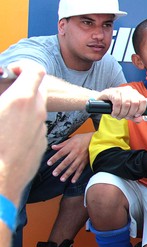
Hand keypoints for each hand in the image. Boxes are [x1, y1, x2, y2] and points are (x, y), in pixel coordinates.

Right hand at [0, 63, 46, 203]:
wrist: (0, 179)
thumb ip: (2, 96)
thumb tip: (5, 94)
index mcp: (21, 99)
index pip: (35, 71)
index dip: (24, 67)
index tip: (11, 71)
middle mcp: (36, 111)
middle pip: (38, 88)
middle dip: (24, 86)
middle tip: (7, 92)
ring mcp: (41, 127)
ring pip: (37, 108)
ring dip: (25, 106)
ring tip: (5, 115)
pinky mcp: (42, 142)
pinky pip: (36, 126)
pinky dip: (25, 124)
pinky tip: (9, 134)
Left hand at [49, 132, 92, 182]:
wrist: (95, 140)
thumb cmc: (82, 138)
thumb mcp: (72, 139)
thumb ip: (62, 144)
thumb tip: (53, 147)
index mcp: (71, 146)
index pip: (61, 153)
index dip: (55, 158)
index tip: (49, 163)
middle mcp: (76, 152)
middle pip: (67, 161)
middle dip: (60, 168)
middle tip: (54, 174)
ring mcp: (81, 157)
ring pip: (74, 167)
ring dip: (68, 173)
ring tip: (62, 179)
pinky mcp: (85, 161)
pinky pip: (81, 169)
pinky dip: (77, 175)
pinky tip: (73, 180)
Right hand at [96, 86, 146, 120]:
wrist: (100, 101)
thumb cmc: (115, 106)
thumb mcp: (126, 111)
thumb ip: (134, 116)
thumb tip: (139, 119)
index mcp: (135, 94)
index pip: (143, 101)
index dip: (140, 110)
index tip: (135, 115)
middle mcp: (129, 90)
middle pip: (135, 103)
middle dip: (130, 113)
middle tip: (124, 117)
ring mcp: (120, 90)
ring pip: (126, 103)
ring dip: (122, 113)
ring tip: (118, 116)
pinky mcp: (112, 92)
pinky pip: (117, 103)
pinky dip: (116, 111)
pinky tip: (114, 113)